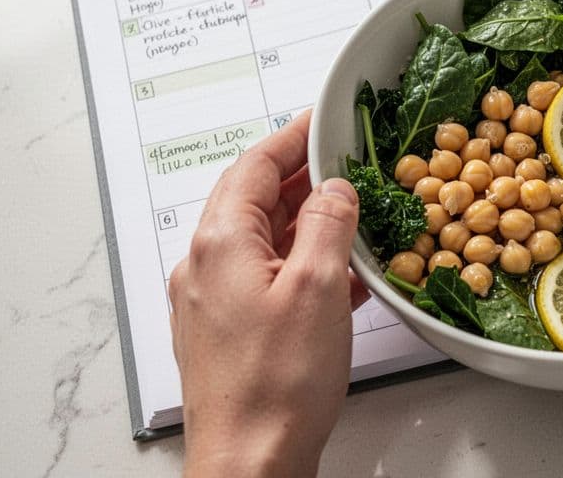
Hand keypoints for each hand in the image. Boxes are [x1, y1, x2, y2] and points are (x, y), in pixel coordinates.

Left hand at [169, 112, 369, 477]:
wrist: (249, 462)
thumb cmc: (276, 385)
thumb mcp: (320, 287)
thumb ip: (329, 224)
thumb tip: (335, 189)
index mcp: (222, 243)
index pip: (257, 165)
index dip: (294, 136)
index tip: (323, 118)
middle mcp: (206, 266)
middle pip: (255, 199)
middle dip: (304, 177)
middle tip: (349, 163)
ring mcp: (213, 302)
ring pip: (263, 240)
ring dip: (308, 223)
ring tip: (356, 216)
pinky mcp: (228, 333)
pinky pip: (266, 278)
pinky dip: (303, 264)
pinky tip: (341, 278)